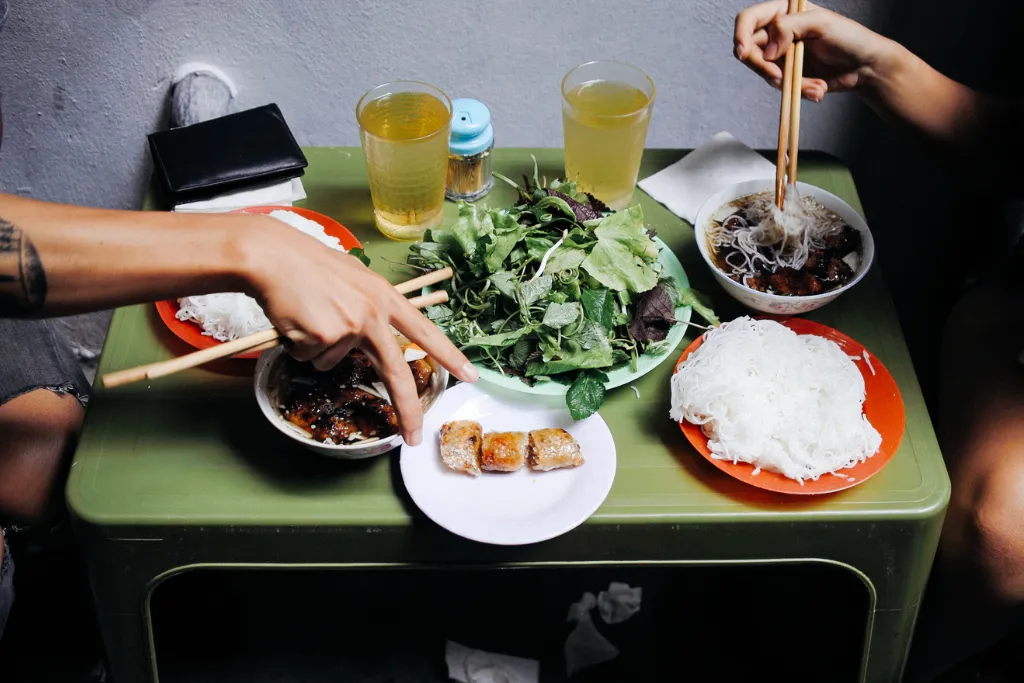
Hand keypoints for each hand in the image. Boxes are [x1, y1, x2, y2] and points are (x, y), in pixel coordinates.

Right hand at [242, 217, 477, 446]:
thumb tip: (370, 335)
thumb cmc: (309, 265)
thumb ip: (369, 306)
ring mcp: (350, 327)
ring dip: (317, 347)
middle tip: (414, 437)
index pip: (425, 332)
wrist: (273, 256)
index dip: (448, 356)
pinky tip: (295, 320)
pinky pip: (310, 358)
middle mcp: (373, 314)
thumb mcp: (354, 279)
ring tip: (307, 315)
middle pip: (395, 372)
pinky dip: (299, 345)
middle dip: (407, 410)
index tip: (470, 376)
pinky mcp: (324, 337)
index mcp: (385, 298)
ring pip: (334, 363)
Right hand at [733, 1, 893, 100]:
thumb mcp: (821, 24)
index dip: (740, 35)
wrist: (865, 66)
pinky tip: (817, 89)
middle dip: (766, 68)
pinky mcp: (787, 75)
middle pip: (750, 51)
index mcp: (781, 11)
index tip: (743, 53)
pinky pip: (780, 86)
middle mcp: (776, 32)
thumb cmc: (848, 37)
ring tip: (816, 85)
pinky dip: (798, 90)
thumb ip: (790, 28)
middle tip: (781, 78)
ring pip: (765, 73)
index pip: (748, 20)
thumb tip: (768, 50)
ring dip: (789, 83)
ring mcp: (780, 55)